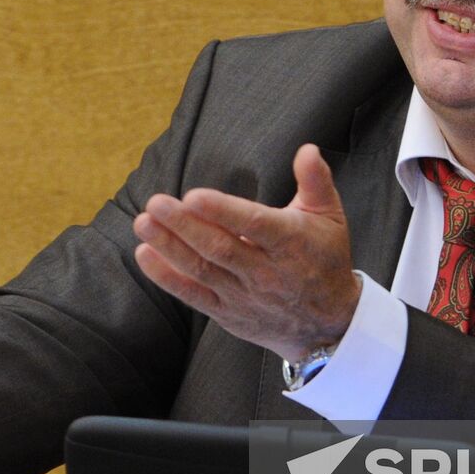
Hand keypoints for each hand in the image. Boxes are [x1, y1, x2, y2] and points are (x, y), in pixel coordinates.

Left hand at [133, 143, 361, 362]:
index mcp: (289, 242)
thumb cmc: (325, 260)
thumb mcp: (331, 217)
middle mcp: (265, 271)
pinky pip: (193, 295)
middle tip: (156, 203)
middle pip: (219, 248)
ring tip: (143, 223)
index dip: (223, 211)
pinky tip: (145, 256)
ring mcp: (244, 295)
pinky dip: (167, 278)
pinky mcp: (228, 313)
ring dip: (169, 247)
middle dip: (184, 225)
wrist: (327, 324)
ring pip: (201, 269)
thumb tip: (308, 149)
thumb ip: (316, 181)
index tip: (194, 196)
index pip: (253, 225)